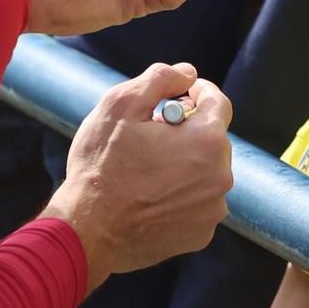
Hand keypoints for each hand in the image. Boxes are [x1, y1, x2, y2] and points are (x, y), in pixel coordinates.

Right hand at [45, 62, 232, 288]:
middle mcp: (220, 176)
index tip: (180, 93)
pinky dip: (181, 195)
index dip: (197, 92)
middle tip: (152, 134)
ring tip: (148, 168)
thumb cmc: (101, 166)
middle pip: (212, 139)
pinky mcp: (200, 234)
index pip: (218, 103)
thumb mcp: (121, 105)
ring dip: (185, 164)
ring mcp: (212, 209)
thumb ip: (160, 78)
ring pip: (206, 172)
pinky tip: (151, 197)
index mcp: (207, 141)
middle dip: (187, 130)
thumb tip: (188, 73)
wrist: (88, 230)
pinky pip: (197, 202)